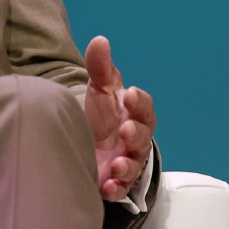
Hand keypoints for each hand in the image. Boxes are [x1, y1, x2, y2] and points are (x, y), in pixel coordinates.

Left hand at [85, 35, 155, 201]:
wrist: (86, 140)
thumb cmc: (100, 113)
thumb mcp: (98, 88)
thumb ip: (100, 67)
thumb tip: (100, 40)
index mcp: (132, 112)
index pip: (143, 105)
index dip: (138, 101)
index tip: (128, 94)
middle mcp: (133, 137)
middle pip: (143, 136)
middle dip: (136, 133)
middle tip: (124, 130)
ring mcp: (125, 159)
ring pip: (134, 164)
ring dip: (127, 165)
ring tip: (116, 163)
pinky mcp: (113, 179)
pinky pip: (120, 188)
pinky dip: (115, 188)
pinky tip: (106, 185)